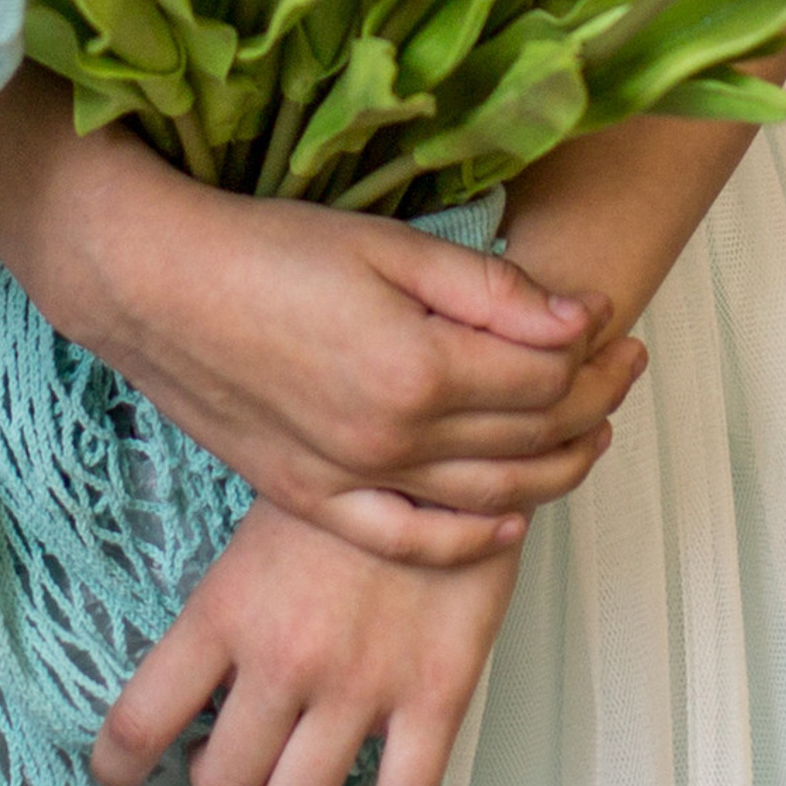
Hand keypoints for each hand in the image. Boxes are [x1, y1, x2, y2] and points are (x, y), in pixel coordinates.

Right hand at [80, 171, 645, 563]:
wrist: (158, 288)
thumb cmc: (269, 248)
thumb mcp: (388, 245)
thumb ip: (489, 291)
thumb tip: (581, 318)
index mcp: (420, 368)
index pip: (545, 378)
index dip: (594, 352)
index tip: (619, 322)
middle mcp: (395, 440)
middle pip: (526, 438)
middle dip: (591, 404)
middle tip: (627, 368)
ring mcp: (353, 479)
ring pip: (485, 495)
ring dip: (551, 469)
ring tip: (592, 432)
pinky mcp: (313, 497)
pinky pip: (411, 540)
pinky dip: (469, 540)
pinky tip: (505, 522)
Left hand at [93, 499, 517, 785]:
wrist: (449, 430)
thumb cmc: (356, 458)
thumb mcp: (261, 508)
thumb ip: (232, 590)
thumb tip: (201, 660)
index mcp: (230, 606)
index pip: (140, 722)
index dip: (120, 766)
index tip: (120, 775)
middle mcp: (287, 657)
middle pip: (222, 782)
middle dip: (218, 780)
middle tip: (227, 759)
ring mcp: (362, 684)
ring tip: (287, 778)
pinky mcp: (435, 695)